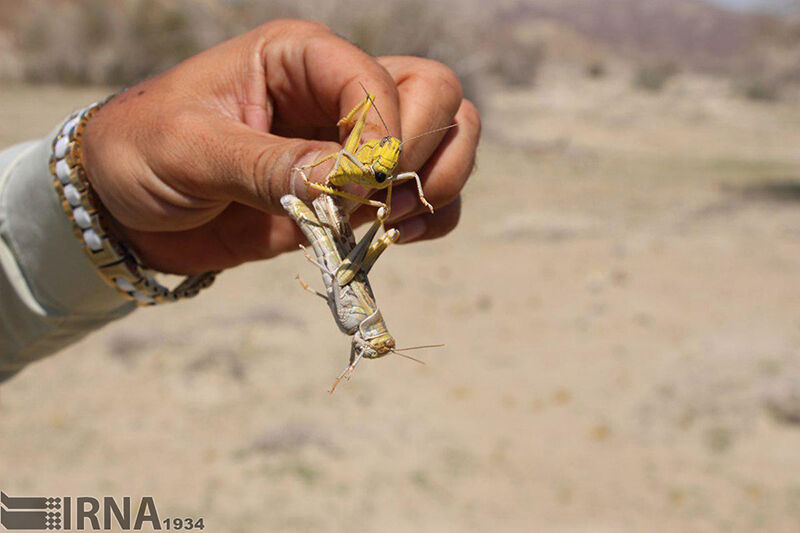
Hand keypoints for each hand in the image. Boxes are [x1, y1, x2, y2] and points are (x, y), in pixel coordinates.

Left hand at [82, 19, 480, 274]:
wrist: (127, 211)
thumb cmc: (143, 154)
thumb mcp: (193, 150)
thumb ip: (270, 164)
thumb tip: (351, 183)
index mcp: (300, 58)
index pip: (380, 79)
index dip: (384, 133)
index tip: (353, 186)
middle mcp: (336, 93)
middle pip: (436, 95)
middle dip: (426, 151)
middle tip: (385, 202)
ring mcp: (352, 144)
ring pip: (446, 140)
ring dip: (440, 184)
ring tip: (395, 224)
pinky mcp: (353, 194)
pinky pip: (425, 196)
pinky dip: (431, 218)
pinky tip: (395, 238)